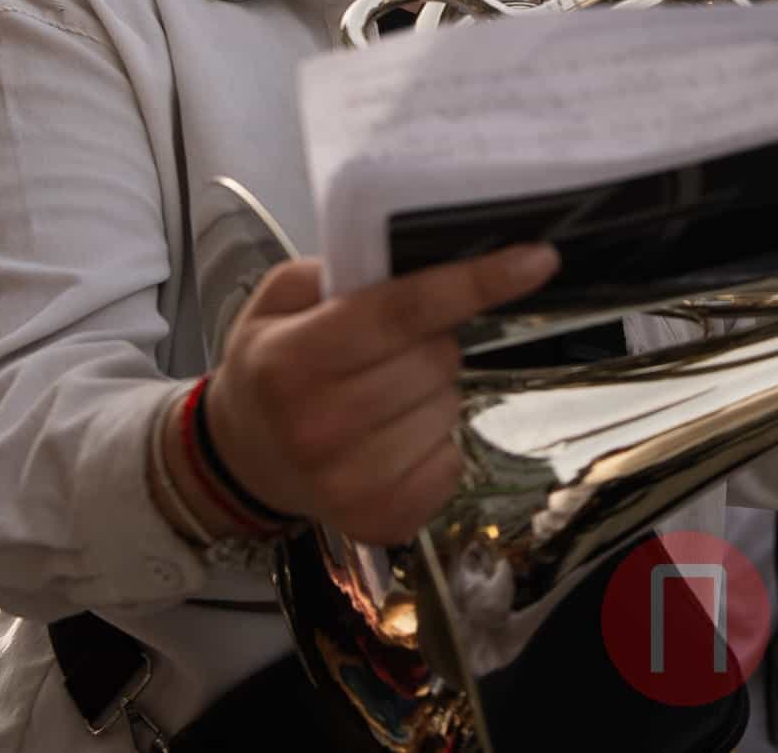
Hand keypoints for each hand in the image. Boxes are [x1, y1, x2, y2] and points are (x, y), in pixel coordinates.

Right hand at [198, 245, 560, 543]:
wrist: (240, 458)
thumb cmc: (272, 366)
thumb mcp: (282, 300)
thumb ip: (345, 270)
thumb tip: (429, 259)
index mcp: (290, 360)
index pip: (401, 312)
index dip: (474, 282)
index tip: (537, 260)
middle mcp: (316, 426)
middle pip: (436, 359)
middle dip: (432, 343)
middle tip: (391, 352)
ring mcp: (347, 483)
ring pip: (451, 408)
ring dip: (433, 393)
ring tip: (384, 397)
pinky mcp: (379, 519)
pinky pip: (452, 461)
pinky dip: (436, 442)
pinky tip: (393, 438)